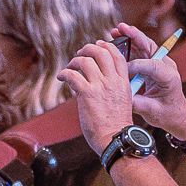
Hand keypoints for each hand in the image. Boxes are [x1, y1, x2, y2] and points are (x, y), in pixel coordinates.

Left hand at [57, 40, 135, 154]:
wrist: (115, 139)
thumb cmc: (116, 125)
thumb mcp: (122, 101)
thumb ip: (111, 88)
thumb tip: (91, 82)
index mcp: (123, 82)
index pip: (117, 55)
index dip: (106, 46)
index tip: (97, 46)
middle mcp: (113, 81)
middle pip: (101, 52)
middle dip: (88, 49)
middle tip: (80, 54)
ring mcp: (100, 86)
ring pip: (85, 61)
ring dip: (74, 61)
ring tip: (69, 68)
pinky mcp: (87, 93)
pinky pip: (72, 75)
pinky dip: (64, 73)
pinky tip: (61, 77)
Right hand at [112, 23, 185, 137]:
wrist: (176, 114)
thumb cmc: (167, 114)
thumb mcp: (153, 112)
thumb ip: (138, 104)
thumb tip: (122, 96)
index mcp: (169, 77)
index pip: (153, 65)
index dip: (136, 65)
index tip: (121, 69)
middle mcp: (166, 66)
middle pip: (150, 46)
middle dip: (135, 36)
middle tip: (121, 28)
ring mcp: (159, 64)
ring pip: (144, 45)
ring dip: (130, 37)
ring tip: (116, 30)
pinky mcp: (152, 65)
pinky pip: (140, 51)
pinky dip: (129, 45)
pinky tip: (117, 40)